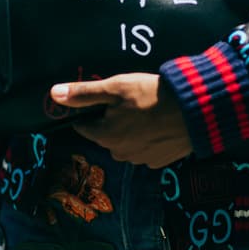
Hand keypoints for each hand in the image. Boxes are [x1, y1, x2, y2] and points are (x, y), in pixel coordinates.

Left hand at [51, 73, 192, 167]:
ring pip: (127, 143)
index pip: (85, 125)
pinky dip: (150, 139)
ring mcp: (141, 160)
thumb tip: (53, 95)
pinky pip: (147, 149)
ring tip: (149, 112)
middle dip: (113, 121)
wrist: (195, 111)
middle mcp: (120, 153)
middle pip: (107, 135)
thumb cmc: (152, 96)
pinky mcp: (161, 162)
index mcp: (105, 136)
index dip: (92, 111)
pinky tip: (161, 124)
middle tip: (131, 102)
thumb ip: (84, 93)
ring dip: (132, 131)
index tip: (105, 100)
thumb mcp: (115, 87)